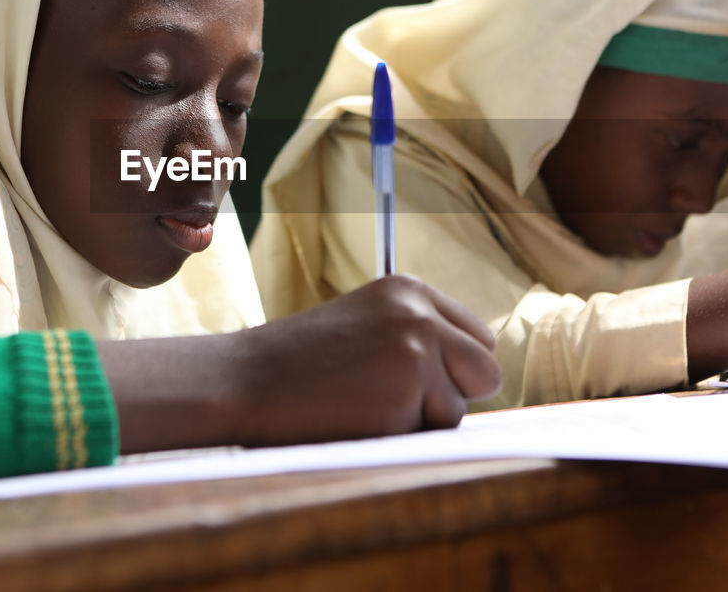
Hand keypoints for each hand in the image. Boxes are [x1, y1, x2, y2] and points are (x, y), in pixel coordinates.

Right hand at [231, 274, 501, 445]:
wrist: (242, 380)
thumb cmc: (296, 367)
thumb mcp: (363, 329)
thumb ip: (414, 340)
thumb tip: (478, 380)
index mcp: (409, 290)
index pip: (476, 338)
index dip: (452, 371)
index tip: (412, 383)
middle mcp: (421, 311)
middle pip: (485, 371)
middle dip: (453, 396)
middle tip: (392, 401)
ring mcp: (418, 346)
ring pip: (460, 408)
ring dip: (422, 421)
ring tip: (365, 406)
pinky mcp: (411, 386)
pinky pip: (433, 434)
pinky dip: (401, 438)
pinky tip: (358, 419)